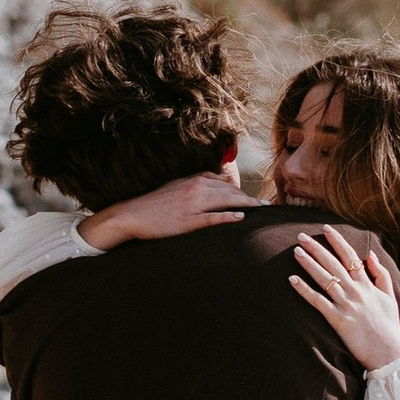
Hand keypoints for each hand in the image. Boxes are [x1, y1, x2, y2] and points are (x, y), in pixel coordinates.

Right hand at [80, 169, 253, 249]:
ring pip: (226, 201)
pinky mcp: (188, 221)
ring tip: (261, 210)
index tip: (255, 198)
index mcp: (194, 180)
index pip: (226, 183)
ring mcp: (193, 205)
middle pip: (230, 191)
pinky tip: (241, 218)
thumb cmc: (155, 202)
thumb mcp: (177, 185)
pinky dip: (229, 217)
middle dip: (250, 198)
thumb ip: (198, 181)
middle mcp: (196, 189)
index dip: (242, 191)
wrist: (133, 214)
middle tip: (266, 206)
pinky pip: (213, 217)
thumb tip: (219, 179)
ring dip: (246, 205)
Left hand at [290, 222, 399, 372]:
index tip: (326, 228)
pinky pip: (317, 302)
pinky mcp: (337, 319)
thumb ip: (381, 274)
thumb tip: (370, 254)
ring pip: (324, 278)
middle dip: (316, 248)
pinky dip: (304, 290)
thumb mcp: (390, 297)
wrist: (387, 352)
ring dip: (308, 263)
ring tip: (296, 252)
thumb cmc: (388, 326)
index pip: (350, 256)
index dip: (337, 241)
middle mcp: (355, 291)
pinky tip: (292, 280)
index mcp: (367, 285)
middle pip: (333, 263)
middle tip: (301, 236)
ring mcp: (345, 304)